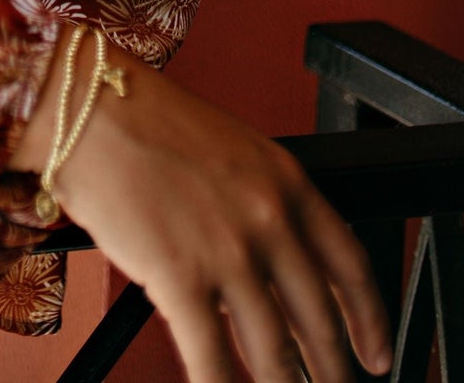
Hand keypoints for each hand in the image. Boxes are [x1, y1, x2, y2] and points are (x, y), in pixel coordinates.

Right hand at [23, 47, 391, 382]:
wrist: (88, 106)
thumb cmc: (145, 122)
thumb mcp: (231, 153)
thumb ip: (263, 206)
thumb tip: (272, 272)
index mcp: (286, 182)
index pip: (350, 265)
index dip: (370, 322)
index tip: (375, 355)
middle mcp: (268, 220)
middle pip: (318, 320)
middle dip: (330, 370)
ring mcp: (228, 253)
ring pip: (274, 352)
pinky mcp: (181, 279)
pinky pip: (212, 360)